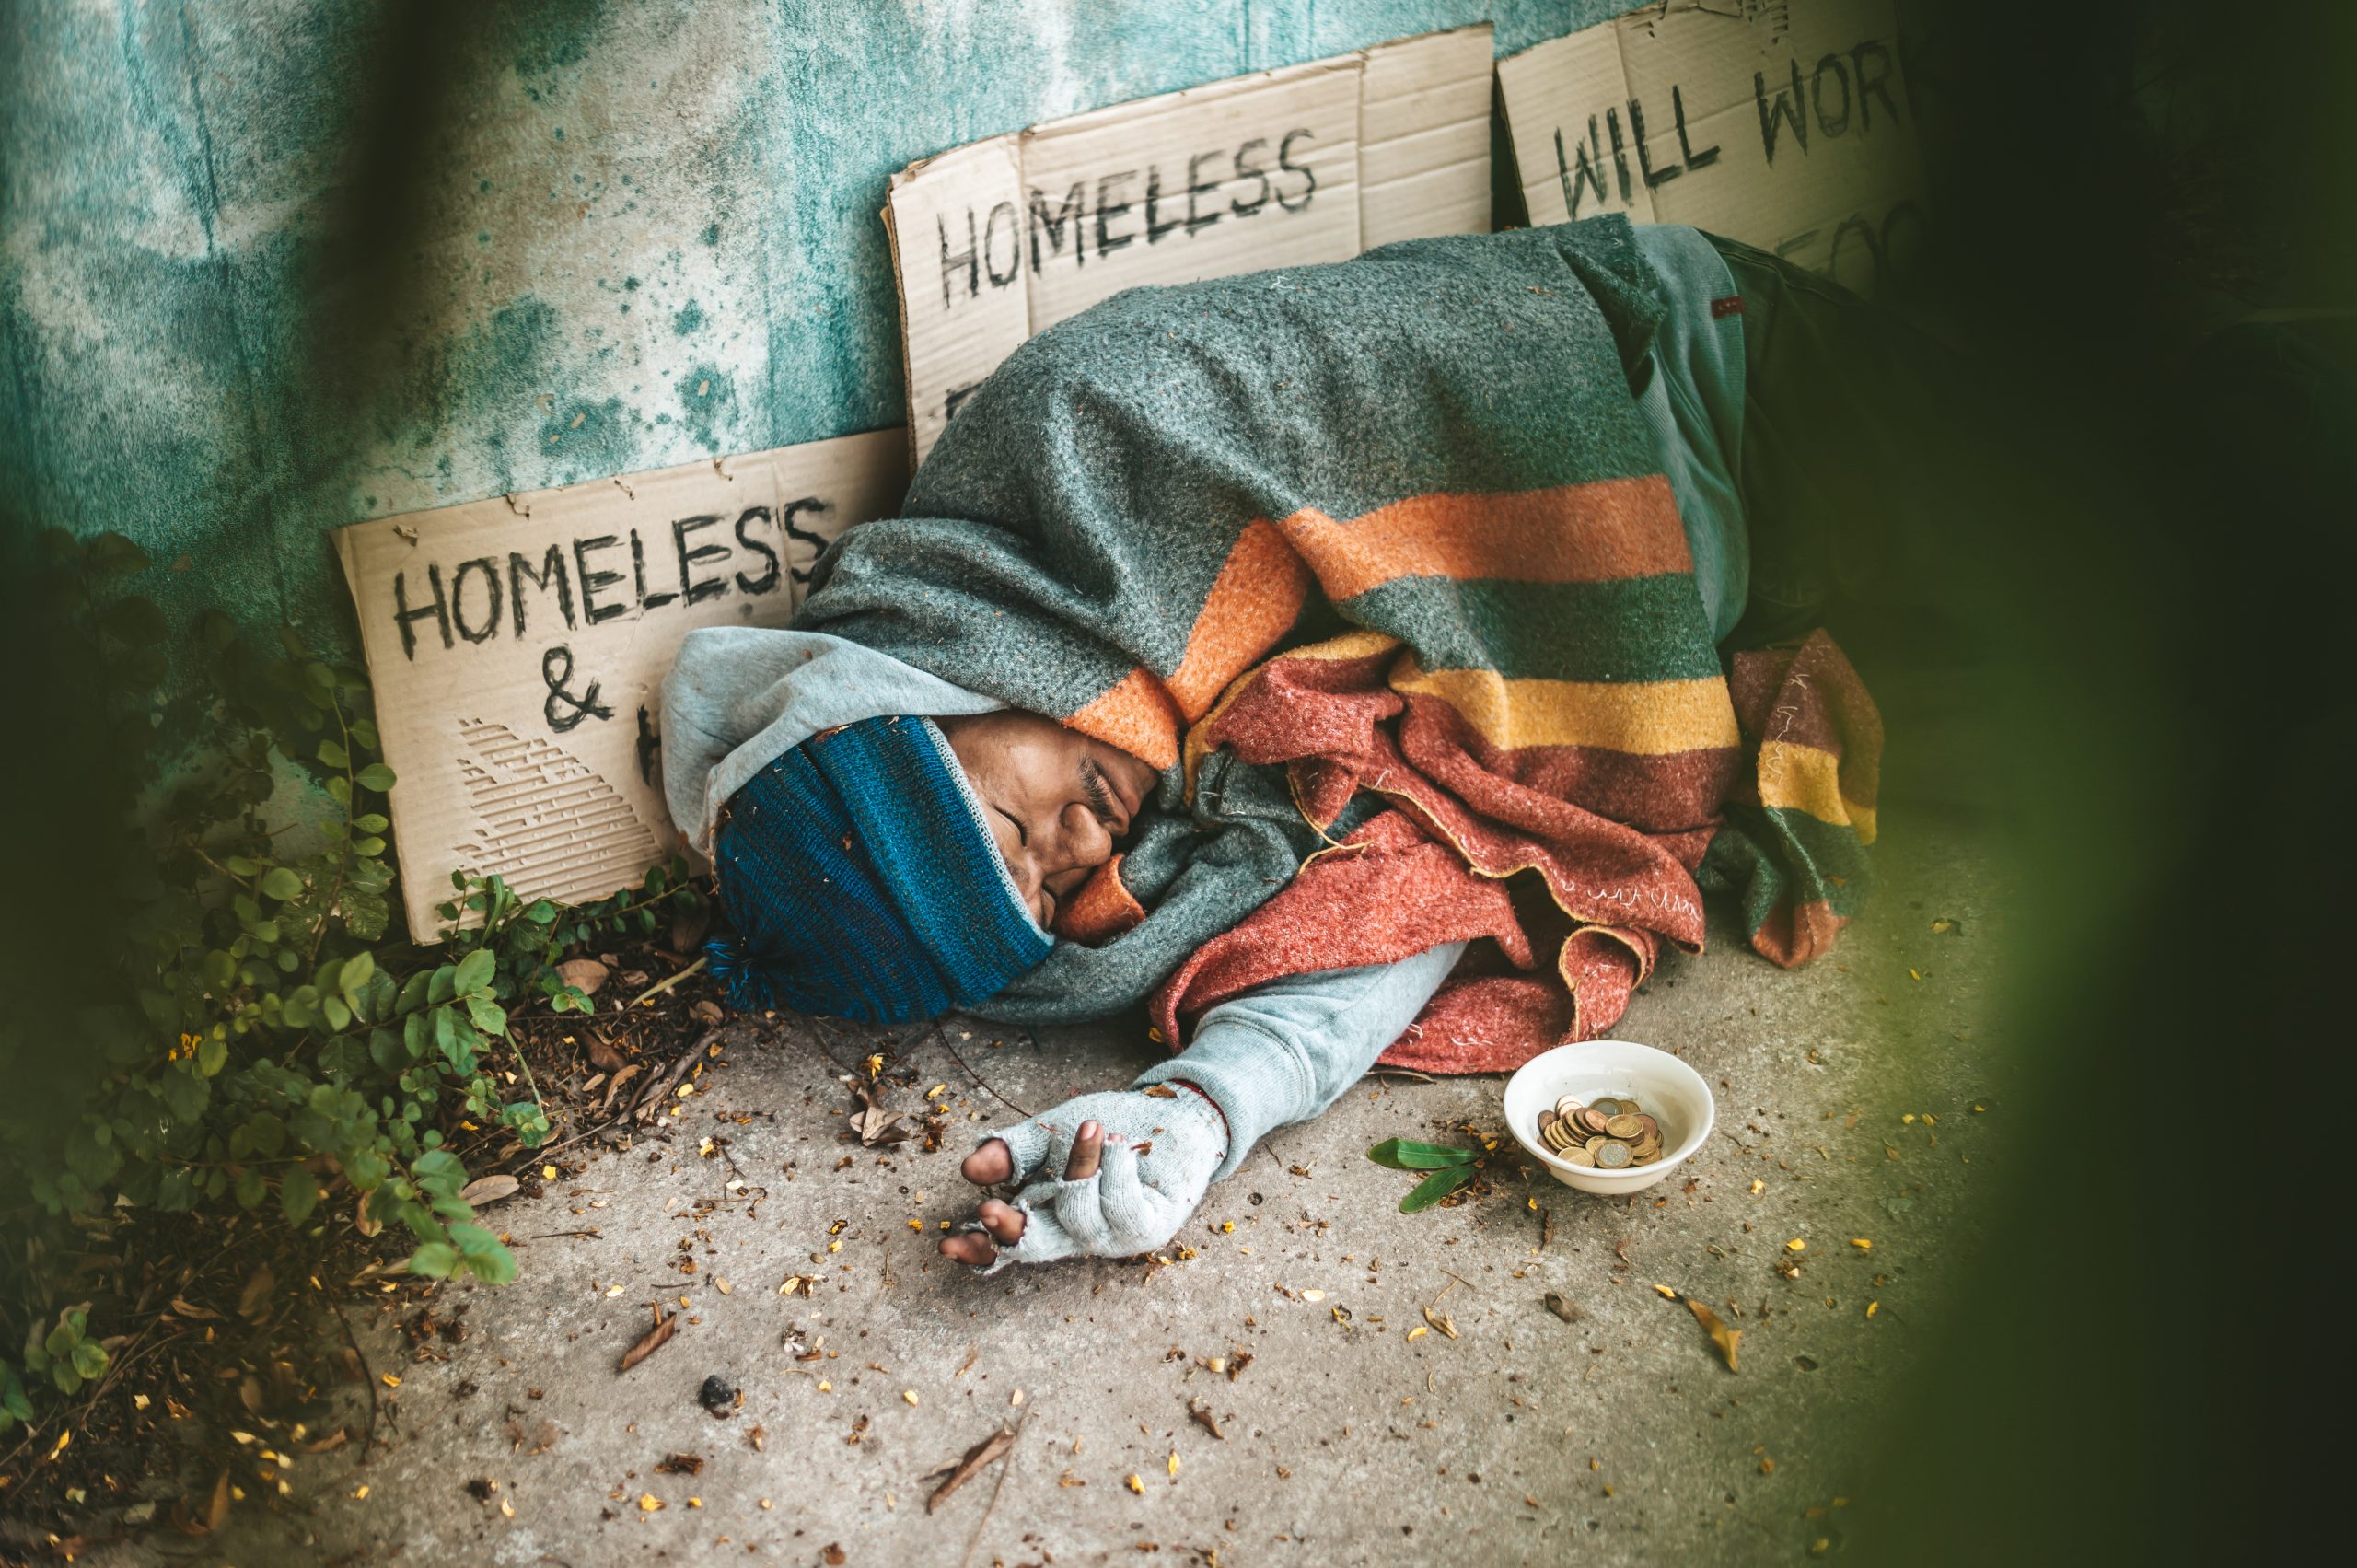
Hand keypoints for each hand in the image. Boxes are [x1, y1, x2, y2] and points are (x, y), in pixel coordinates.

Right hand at [936, 1087, 1226, 1270]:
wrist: (1171, 1110)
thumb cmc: (1108, 1126)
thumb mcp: (1049, 1134)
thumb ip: (1011, 1152)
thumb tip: (969, 1169)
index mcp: (1047, 1214)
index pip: (1007, 1241)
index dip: (978, 1249)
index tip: (946, 1245)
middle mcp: (1077, 1233)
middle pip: (1036, 1247)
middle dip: (1010, 1232)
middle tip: (988, 1209)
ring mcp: (1113, 1235)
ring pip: (1079, 1218)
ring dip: (1079, 1168)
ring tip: (1093, 1127)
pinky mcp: (1150, 1225)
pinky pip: (1122, 1207)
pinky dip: (1114, 1170)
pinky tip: (1119, 1144)